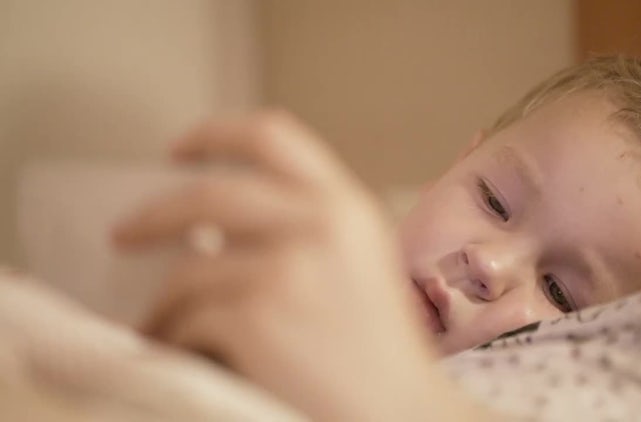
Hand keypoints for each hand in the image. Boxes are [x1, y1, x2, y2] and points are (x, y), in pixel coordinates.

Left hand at [112, 111, 451, 419]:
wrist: (398, 412)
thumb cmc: (376, 347)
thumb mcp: (358, 261)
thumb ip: (306, 226)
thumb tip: (215, 225)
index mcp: (347, 206)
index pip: (272, 135)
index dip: (215, 134)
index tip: (178, 150)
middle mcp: (320, 225)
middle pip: (210, 194)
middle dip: (154, 215)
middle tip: (122, 234)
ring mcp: (288, 270)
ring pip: (188, 270)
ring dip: (164, 303)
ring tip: (160, 325)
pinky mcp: (257, 319)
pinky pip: (187, 320)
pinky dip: (175, 339)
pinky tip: (184, 352)